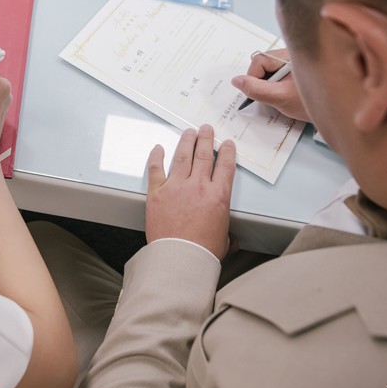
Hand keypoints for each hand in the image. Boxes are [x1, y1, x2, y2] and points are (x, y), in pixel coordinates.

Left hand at [145, 125, 235, 259]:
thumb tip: (230, 238)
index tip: (227, 143)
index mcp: (218, 196)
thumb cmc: (202, 252)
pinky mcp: (157, 193)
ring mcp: (176, 187)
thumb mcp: (223, 239)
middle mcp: (198, 186)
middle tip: (206, 129)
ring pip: (182, 156)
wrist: (180, 258)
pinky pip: (156, 169)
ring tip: (189, 132)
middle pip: (204, 154)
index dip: (227, 151)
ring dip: (186, 141)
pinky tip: (159, 148)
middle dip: (206, 139)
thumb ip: (226, 231)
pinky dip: (156, 157)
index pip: (225, 165)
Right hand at [231, 49, 310, 121]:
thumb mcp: (280, 98)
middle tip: (274, 97)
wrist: (341, 111)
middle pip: (266, 63)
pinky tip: (292, 94)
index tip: (258, 94)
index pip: (259, 60)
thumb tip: (236, 81)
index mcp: (289, 55)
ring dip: (273, 84)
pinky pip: (283, 73)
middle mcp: (294, 53)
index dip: (253, 78)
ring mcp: (299, 60)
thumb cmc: (312, 103)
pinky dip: (281, 85)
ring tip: (286, 97)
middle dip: (264, 81)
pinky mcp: (302, 69)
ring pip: (274, 69)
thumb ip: (256, 89)